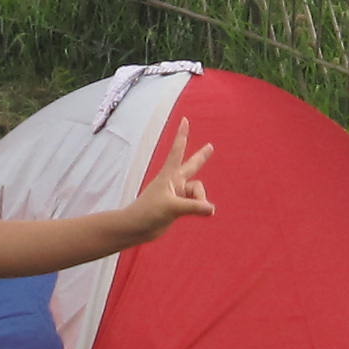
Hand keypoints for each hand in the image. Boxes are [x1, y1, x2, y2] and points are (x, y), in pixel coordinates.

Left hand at [119, 122, 215, 242]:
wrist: (136, 228)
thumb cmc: (148, 213)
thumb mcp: (173, 208)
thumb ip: (194, 207)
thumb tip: (212, 209)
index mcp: (169, 176)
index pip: (178, 151)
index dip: (182, 135)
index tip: (184, 120)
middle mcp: (174, 183)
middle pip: (192, 167)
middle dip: (201, 157)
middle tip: (210, 146)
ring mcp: (176, 195)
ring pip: (198, 192)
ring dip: (201, 201)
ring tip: (202, 210)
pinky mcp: (177, 207)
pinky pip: (196, 204)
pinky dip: (200, 208)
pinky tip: (205, 213)